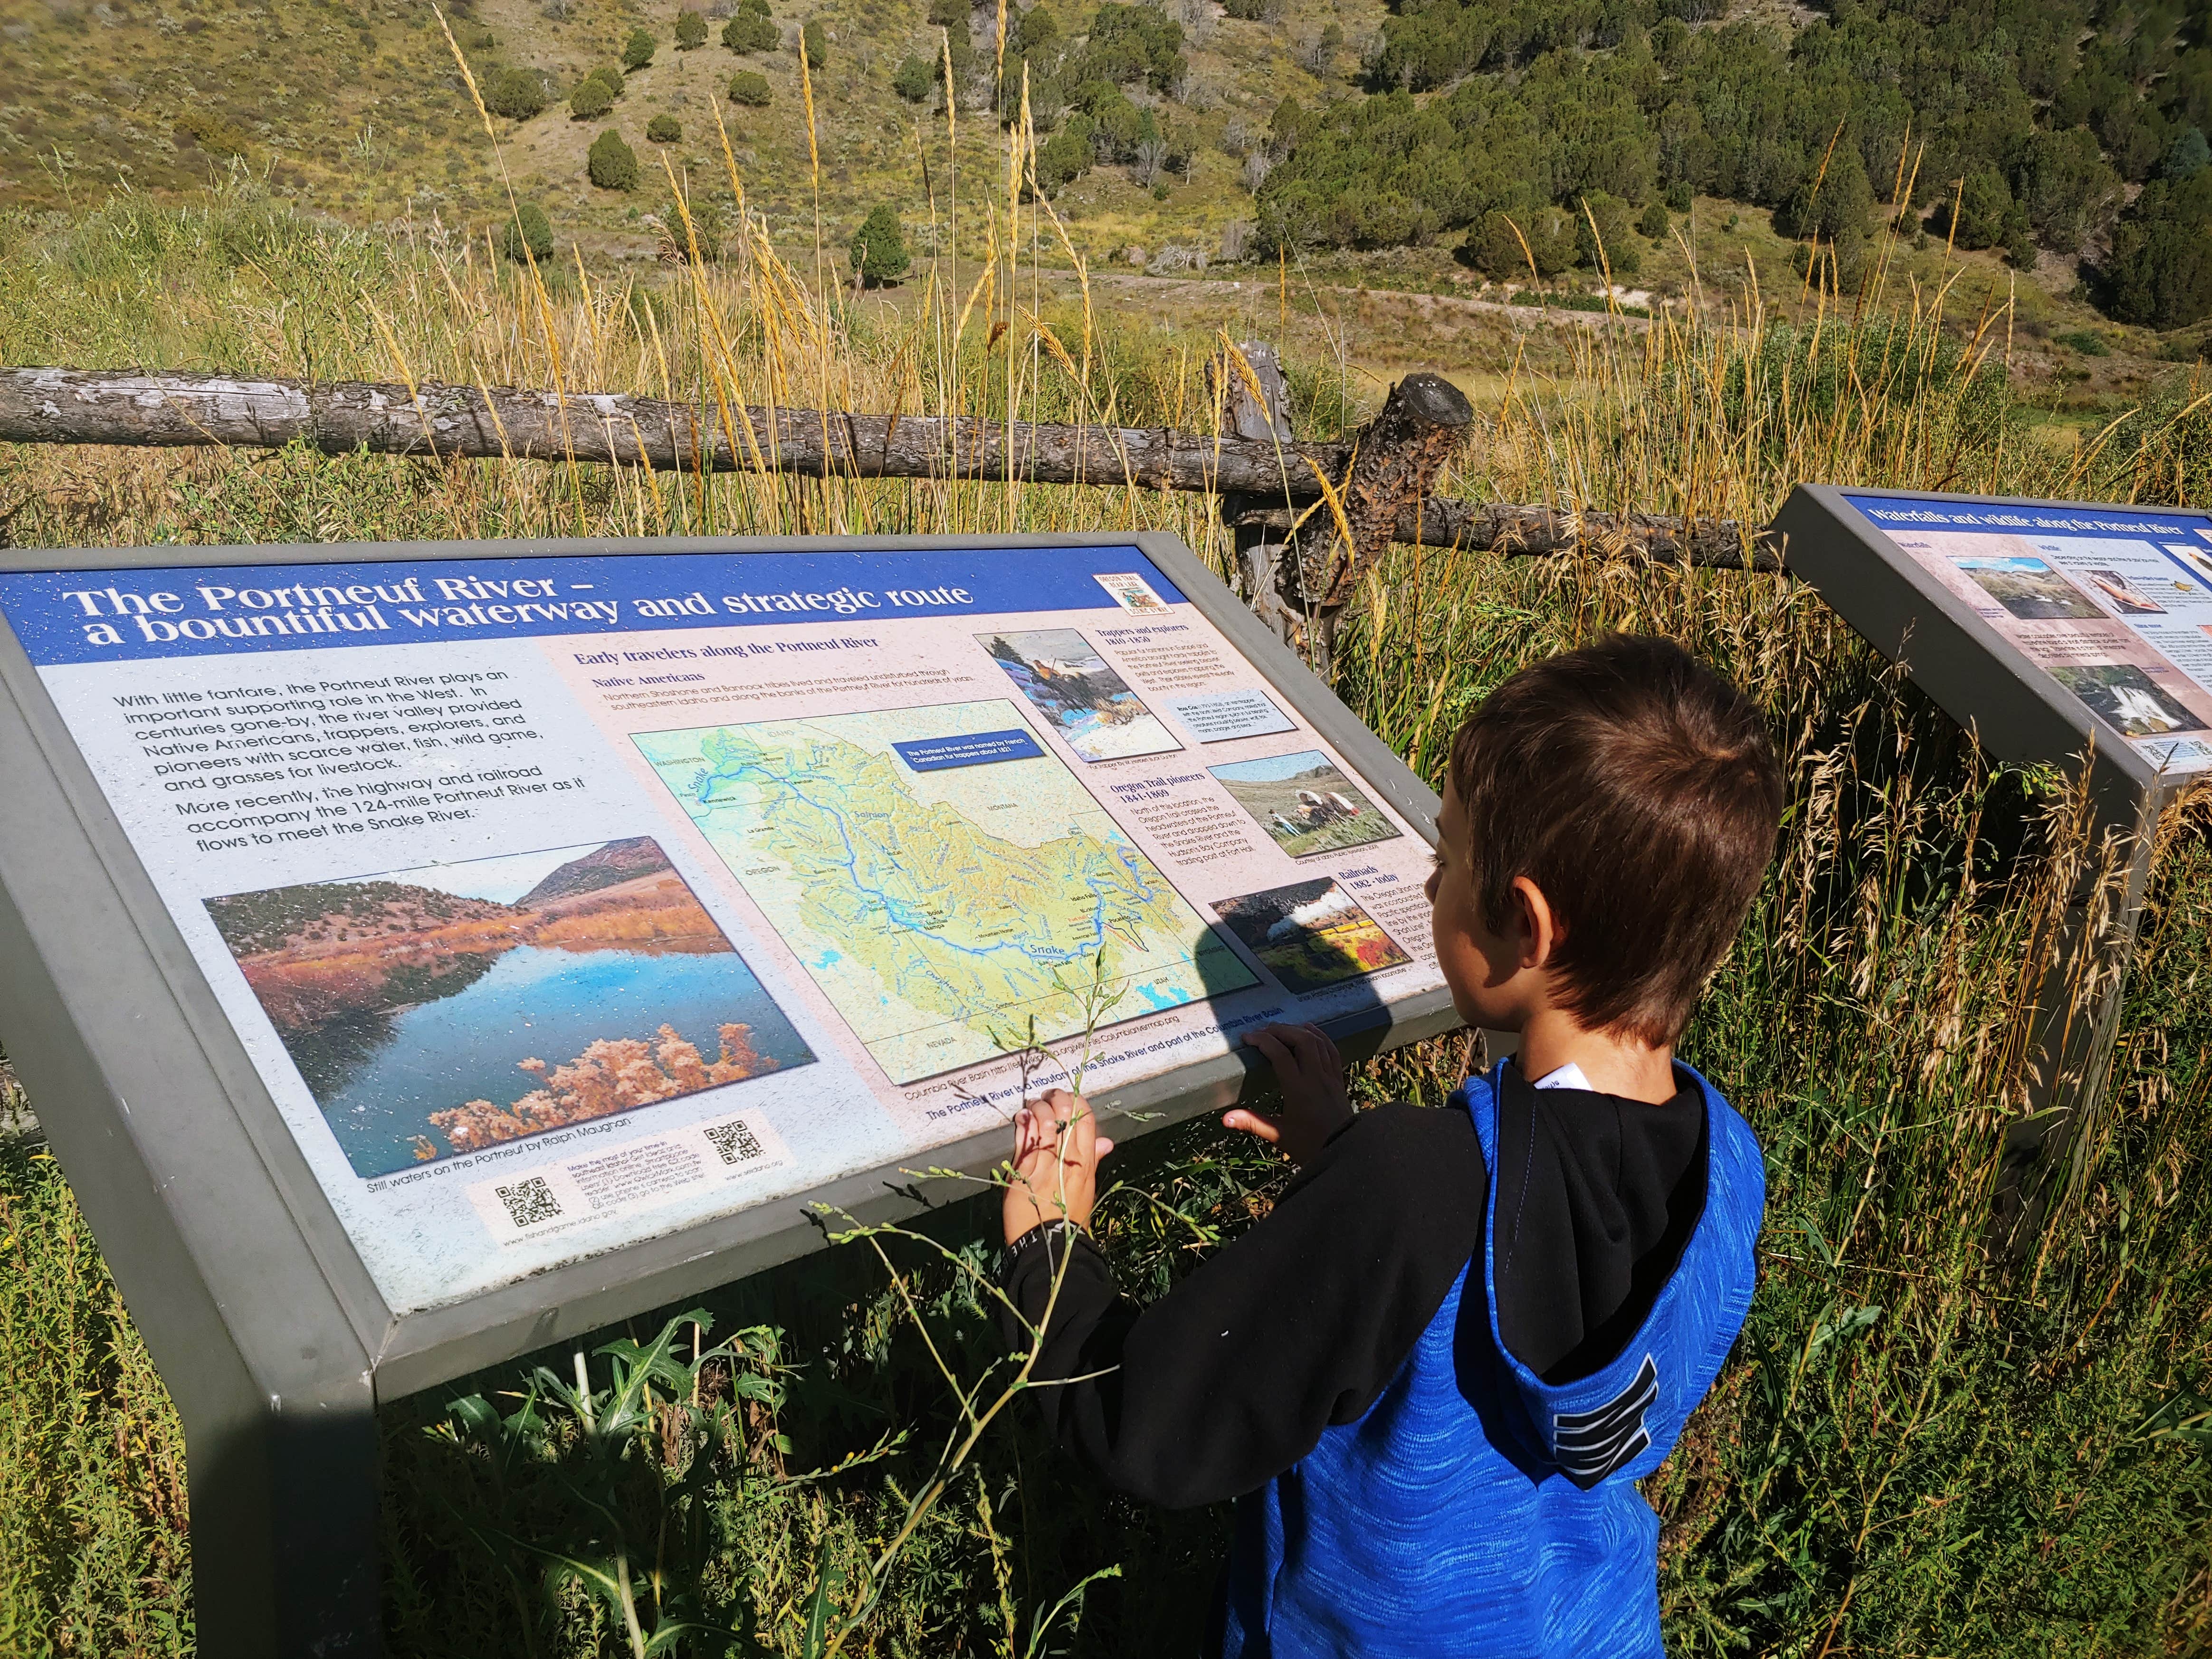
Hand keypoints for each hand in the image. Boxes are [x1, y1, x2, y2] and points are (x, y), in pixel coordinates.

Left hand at [1002, 1089, 1115, 1244]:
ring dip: (1037, 1107)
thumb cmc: (1069, 1217)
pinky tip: (1022, 1116)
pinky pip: (1023, 1137)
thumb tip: (1107, 1141)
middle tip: (1049, 1098)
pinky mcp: (1022, 1168)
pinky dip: (1022, 1122)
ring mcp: (1044, 1162)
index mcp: (1085, 1162)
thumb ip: (1093, 1160)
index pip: (1086, 1120)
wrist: (1046, 1243)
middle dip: (1056, 1099)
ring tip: (1034, 1106)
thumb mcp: (1087, 1188)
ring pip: (1042, 1120)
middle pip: (1064, 1114)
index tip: (1069, 1099)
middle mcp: (1067, 1158)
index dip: (1077, 1103)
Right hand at [1227, 1023, 1352, 1167]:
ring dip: (1298, 1030)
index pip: (1280, 1054)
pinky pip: (1331, 1050)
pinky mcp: (1338, 1079)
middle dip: (1280, 1030)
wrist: (1345, 1152)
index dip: (1263, 1041)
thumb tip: (1225, 1119)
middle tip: (1262, 1031)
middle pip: (1301, 1040)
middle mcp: (1316, 1078)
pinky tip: (1310, 1031)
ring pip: (1317, 1042)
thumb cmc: (1310, 1146)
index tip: (1248, 1037)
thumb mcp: (1278, 1135)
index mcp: (1299, 1090)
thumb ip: (1252, 1123)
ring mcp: (1330, 1076)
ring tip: (1281, 1028)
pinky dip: (1320, 1037)